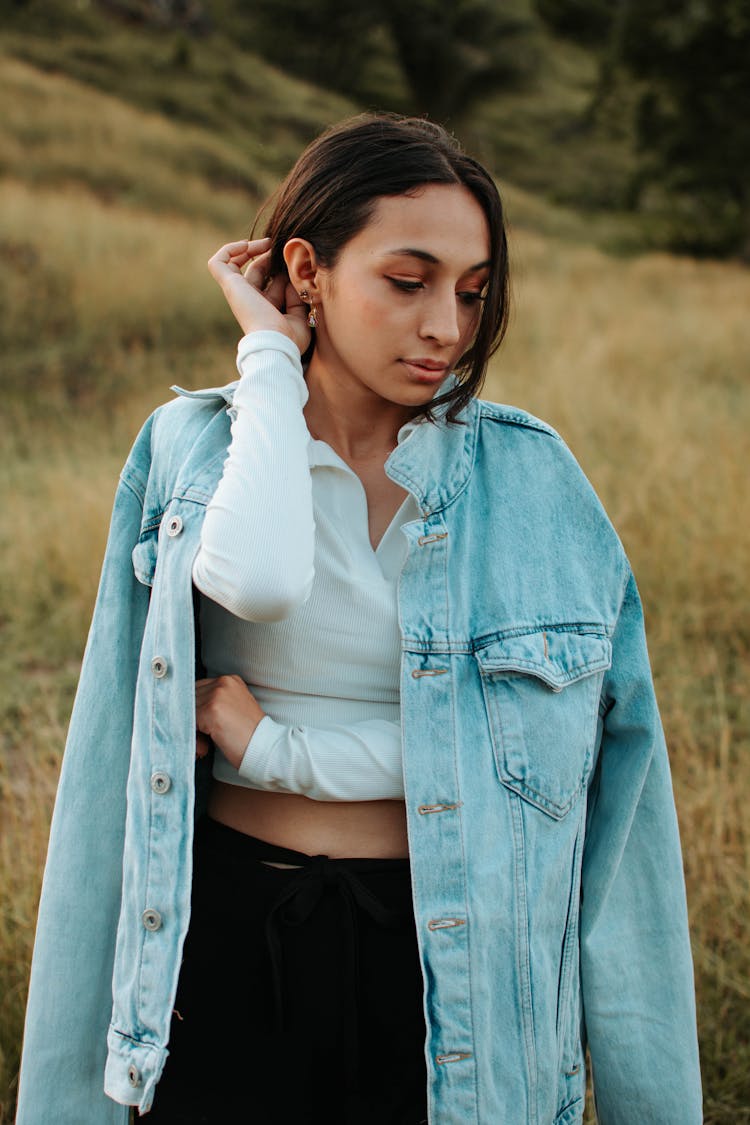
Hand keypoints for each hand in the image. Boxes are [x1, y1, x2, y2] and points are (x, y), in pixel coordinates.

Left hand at [195, 675, 265, 768]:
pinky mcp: (211, 709)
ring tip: (207, 739)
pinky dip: (194, 734)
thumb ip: (216, 702)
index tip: (201, 721)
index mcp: (231, 680)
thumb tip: (191, 708)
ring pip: (188, 708)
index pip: (199, 688)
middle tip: (205, 734)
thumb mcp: (236, 708)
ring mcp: (217, 695)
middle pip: (191, 696)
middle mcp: (224, 683)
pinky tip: (207, 742)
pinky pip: (190, 720)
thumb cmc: (251, 734)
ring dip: (193, 726)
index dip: (197, 707)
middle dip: (193, 716)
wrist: (265, 747)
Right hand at [207, 237, 310, 352]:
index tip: (295, 262)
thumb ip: (297, 295)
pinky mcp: (230, 286)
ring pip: (236, 265)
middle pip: (256, 271)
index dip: (280, 269)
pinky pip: (218, 263)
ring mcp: (238, 293)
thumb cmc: (290, 337)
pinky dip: (229, 250)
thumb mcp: (301, 314)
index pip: (270, 283)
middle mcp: (250, 300)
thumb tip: (292, 274)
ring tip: (268, 243)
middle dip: (270, 257)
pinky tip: (247, 245)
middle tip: (284, 250)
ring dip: (252, 249)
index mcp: (266, 309)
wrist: (276, 342)